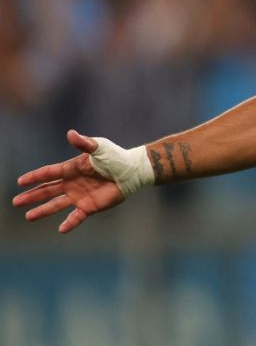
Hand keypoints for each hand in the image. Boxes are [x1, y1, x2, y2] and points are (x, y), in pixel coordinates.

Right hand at [11, 130, 125, 232]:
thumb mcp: (99, 148)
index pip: (49, 173)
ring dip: (42, 210)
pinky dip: (69, 223)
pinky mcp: (90, 206)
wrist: (132, 171)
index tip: (20, 181)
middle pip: (47, 190)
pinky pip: (77, 217)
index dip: (35, 177)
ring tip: (28, 216)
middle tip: (16, 201)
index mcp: (71, 169)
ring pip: (56, 205)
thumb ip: (84, 143)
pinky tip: (61, 229)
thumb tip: (70, 133)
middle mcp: (72, 184)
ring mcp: (79, 196)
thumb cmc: (116, 156)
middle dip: (32, 196)